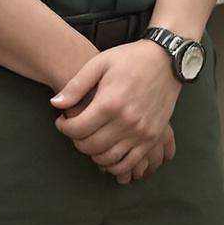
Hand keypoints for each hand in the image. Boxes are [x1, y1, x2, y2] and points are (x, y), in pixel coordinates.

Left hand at [52, 42, 179, 181]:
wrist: (168, 61)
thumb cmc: (131, 59)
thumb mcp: (99, 63)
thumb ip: (76, 85)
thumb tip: (55, 104)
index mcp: (110, 103)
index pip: (77, 129)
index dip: (64, 127)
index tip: (62, 121)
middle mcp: (126, 122)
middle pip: (90, 146)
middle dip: (77, 140)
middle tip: (76, 130)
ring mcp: (142, 132)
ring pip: (108, 158)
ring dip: (93, 154)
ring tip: (91, 139)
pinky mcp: (152, 138)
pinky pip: (130, 162)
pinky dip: (115, 165)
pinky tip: (107, 154)